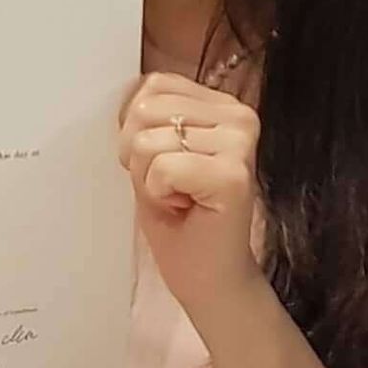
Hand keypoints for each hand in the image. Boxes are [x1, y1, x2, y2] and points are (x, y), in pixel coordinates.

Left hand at [119, 72, 263, 328]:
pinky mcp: (234, 176)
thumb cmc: (181, 220)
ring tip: (179, 198)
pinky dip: (158, 195)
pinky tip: (185, 209)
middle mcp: (239, 115)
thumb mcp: (155, 151)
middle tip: (170, 188)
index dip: (137, 130)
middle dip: (139, 155)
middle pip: (145, 110)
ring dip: (149, 178)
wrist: (211, 282)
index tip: (165, 166)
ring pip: (148, 140)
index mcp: (222, 105)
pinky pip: (162, 168)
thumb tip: (128, 93)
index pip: (154, 85)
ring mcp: (240, 143)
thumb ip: (148, 117)